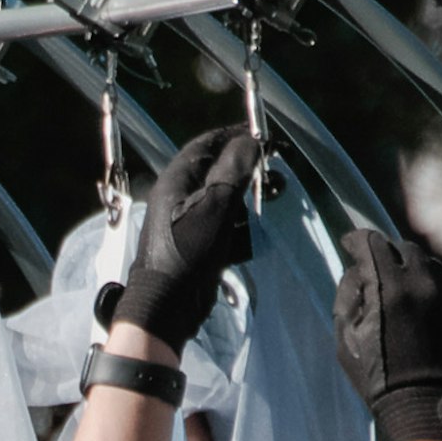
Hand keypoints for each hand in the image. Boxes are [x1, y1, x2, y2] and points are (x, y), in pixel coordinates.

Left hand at [100, 116, 256, 350]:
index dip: (234, 136)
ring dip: (246, 197)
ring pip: (222, 198)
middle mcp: (179, 196)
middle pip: (217, 171)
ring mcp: (187, 221)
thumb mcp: (214, 205)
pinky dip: (239, 224)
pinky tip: (252, 232)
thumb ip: (233, 171)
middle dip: (246, 168)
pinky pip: (222, 225)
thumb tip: (250, 141)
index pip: (206, 145)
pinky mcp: (196, 244)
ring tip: (272, 195)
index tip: (261, 134)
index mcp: (176, 180)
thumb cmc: (187, 251)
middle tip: (273, 169)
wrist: (167, 305)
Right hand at [333, 223, 441, 440]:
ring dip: (413, 271)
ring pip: (430, 266)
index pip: (371, 243)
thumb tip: (357, 272)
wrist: (429, 408)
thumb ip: (348, 297)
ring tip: (402, 289)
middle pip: (404, 249)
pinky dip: (434, 291)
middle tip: (377, 266)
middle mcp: (424, 283)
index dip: (357, 240)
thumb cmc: (380, 378)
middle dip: (387, 254)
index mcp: (389, 287)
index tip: (350, 242)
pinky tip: (424, 309)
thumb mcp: (346, 339)